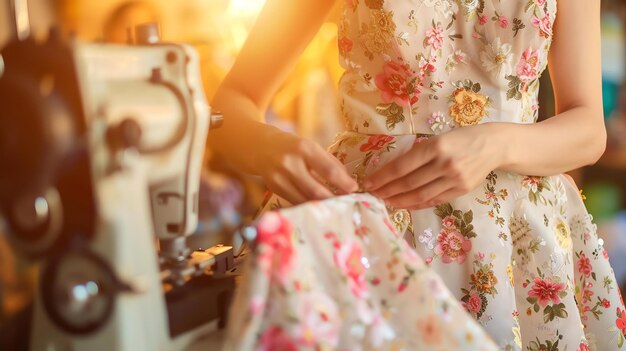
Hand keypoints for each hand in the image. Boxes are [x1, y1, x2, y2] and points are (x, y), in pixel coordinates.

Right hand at [259, 131, 357, 204]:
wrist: (260, 147)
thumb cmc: (292, 146)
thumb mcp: (311, 147)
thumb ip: (329, 162)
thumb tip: (348, 182)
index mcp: (304, 148)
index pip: (328, 170)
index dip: (344, 183)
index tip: (354, 188)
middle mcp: (290, 163)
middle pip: (317, 190)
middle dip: (334, 199)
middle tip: (346, 202)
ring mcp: (280, 178)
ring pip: (306, 200)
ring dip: (323, 205)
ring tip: (335, 205)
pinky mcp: (275, 189)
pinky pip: (297, 202)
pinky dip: (310, 204)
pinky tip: (319, 205)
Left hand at [363, 124, 503, 209]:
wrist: (494, 145)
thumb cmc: (461, 138)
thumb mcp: (438, 138)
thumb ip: (419, 153)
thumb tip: (391, 171)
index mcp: (435, 146)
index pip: (402, 166)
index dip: (383, 177)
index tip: (368, 183)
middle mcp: (445, 164)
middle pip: (409, 183)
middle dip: (388, 191)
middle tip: (373, 195)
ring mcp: (454, 179)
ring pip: (421, 195)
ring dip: (400, 201)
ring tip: (386, 202)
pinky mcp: (461, 190)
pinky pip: (434, 201)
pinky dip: (417, 205)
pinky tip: (405, 205)